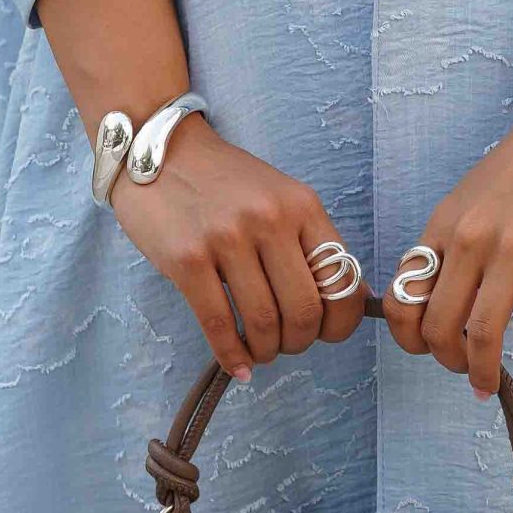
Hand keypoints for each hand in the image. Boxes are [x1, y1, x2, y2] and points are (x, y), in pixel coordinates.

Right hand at [109, 116, 366, 381]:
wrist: (159, 148)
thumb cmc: (224, 181)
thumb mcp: (279, 198)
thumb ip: (311, 243)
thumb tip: (353, 297)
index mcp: (302, 206)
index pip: (342, 281)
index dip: (341, 323)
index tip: (327, 333)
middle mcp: (270, 220)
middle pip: (305, 310)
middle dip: (301, 342)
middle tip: (287, 344)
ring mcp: (227, 239)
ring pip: (264, 323)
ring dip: (266, 351)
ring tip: (260, 350)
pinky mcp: (187, 259)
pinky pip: (219, 325)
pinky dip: (232, 355)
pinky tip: (237, 364)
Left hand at [382, 56, 512, 397]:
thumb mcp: (477, 195)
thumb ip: (462, 241)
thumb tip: (461, 295)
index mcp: (444, 224)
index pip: (402, 297)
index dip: (408, 338)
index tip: (430, 351)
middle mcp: (468, 237)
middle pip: (436, 326)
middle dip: (446, 362)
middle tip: (466, 373)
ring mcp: (512, 246)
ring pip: (481, 333)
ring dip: (482, 372)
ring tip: (491, 385)